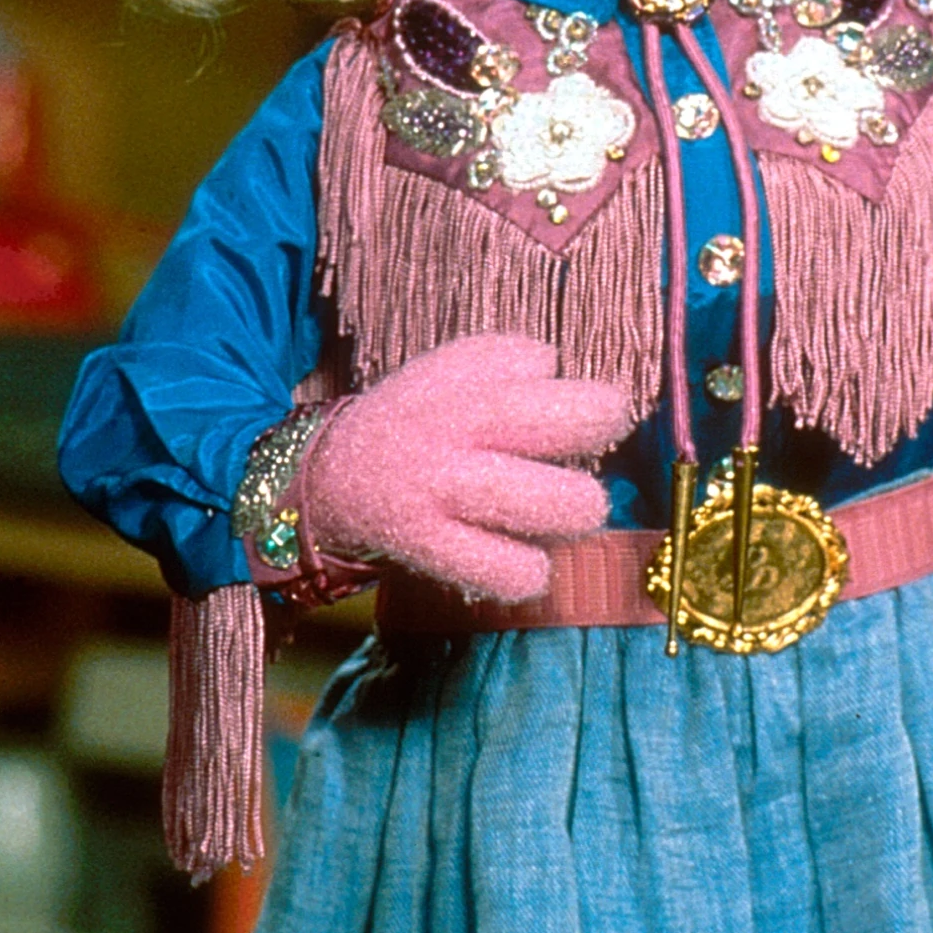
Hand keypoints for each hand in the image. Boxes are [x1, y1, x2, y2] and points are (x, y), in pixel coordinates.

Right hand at [309, 334, 627, 601]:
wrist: (330, 480)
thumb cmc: (419, 423)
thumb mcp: (453, 369)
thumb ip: (513, 361)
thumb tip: (566, 377)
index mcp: (467, 378)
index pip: (548, 365)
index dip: (588, 396)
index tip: (577, 412)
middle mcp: (458, 426)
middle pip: (576, 420)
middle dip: (602, 427)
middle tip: (588, 453)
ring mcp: (443, 488)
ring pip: (558, 504)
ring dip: (575, 511)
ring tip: (560, 511)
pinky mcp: (428, 545)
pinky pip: (510, 571)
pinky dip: (528, 570)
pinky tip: (520, 557)